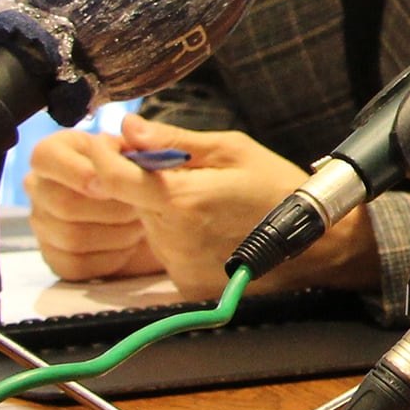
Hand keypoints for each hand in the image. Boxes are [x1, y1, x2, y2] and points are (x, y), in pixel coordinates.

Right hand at [23, 130, 158, 280]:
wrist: (163, 222)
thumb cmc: (153, 180)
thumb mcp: (158, 154)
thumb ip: (147, 141)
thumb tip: (131, 125)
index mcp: (60, 152)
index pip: (45, 157)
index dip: (76, 171)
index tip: (109, 183)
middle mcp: (42, 187)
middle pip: (62, 203)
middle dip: (112, 209)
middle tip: (140, 207)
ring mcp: (44, 224)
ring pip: (72, 236)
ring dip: (117, 234)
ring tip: (139, 224)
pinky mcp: (55, 257)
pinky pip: (76, 264)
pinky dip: (110, 258)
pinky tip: (127, 246)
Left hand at [24, 118, 375, 301]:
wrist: (316, 243)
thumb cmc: (278, 187)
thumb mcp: (231, 149)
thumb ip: (172, 139)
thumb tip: (126, 125)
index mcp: (182, 199)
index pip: (116, 178)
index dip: (99, 158)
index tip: (93, 142)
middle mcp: (174, 237)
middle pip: (132, 201)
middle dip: (145, 184)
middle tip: (183, 172)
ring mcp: (179, 265)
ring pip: (149, 226)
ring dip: (163, 211)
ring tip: (208, 203)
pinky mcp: (186, 284)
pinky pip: (166, 250)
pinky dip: (178, 236)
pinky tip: (212, 229)